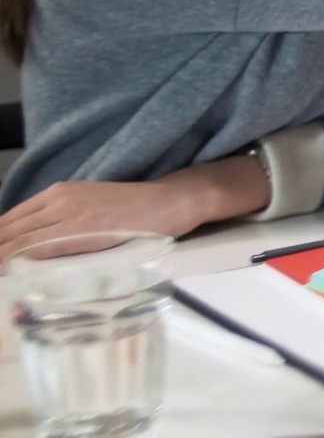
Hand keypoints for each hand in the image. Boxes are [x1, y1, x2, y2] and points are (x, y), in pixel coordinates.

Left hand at [0, 156, 268, 262]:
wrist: (169, 201)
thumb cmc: (135, 209)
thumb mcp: (90, 204)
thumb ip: (62, 219)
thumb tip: (36, 246)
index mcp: (58, 193)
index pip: (9, 220)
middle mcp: (57, 200)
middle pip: (6, 229)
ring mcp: (68, 215)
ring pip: (15, 239)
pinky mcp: (81, 231)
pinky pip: (36, 246)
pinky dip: (14, 259)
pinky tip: (5, 269)